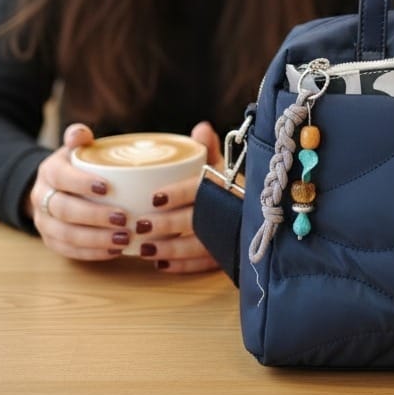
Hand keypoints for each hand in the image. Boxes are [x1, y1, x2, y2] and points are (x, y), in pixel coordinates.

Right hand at [26, 123, 130, 261]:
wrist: (54, 187)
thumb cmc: (75, 164)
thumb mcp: (75, 148)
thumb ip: (78, 137)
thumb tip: (81, 133)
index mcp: (49, 171)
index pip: (62, 178)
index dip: (82, 183)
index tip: (108, 188)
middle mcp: (41, 198)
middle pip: (65, 210)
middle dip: (95, 216)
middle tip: (124, 219)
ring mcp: (44, 222)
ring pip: (66, 235)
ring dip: (96, 239)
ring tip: (124, 238)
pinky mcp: (51, 241)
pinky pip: (69, 251)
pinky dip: (92, 253)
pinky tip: (115, 251)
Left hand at [135, 121, 223, 275]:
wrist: (253, 212)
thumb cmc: (227, 184)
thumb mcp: (220, 165)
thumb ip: (208, 148)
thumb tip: (202, 128)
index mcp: (223, 185)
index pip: (200, 189)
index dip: (178, 194)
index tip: (154, 197)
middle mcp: (227, 211)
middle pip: (195, 220)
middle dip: (166, 225)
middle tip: (140, 226)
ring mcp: (227, 236)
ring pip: (197, 247)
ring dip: (169, 250)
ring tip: (145, 249)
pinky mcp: (225, 256)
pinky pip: (203, 265)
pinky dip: (181, 266)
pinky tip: (161, 265)